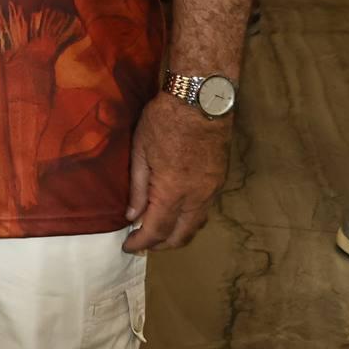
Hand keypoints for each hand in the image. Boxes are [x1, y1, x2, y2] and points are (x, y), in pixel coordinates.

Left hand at [123, 93, 230, 251]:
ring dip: (177, 234)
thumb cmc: (163, 121)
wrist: (201, 101)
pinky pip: (205, 211)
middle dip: (160, 245)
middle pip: (181, 235)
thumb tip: (131, 216)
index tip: (128, 247)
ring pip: (196, 225)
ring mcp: (212, 191)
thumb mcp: (140, 151)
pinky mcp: (220, 181)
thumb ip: (137, 187)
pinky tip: (177, 214)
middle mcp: (197, 197)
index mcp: (173, 191)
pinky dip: (189, 220)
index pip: (157, 230)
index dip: (141, 243)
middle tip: (142, 243)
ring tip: (158, 233)